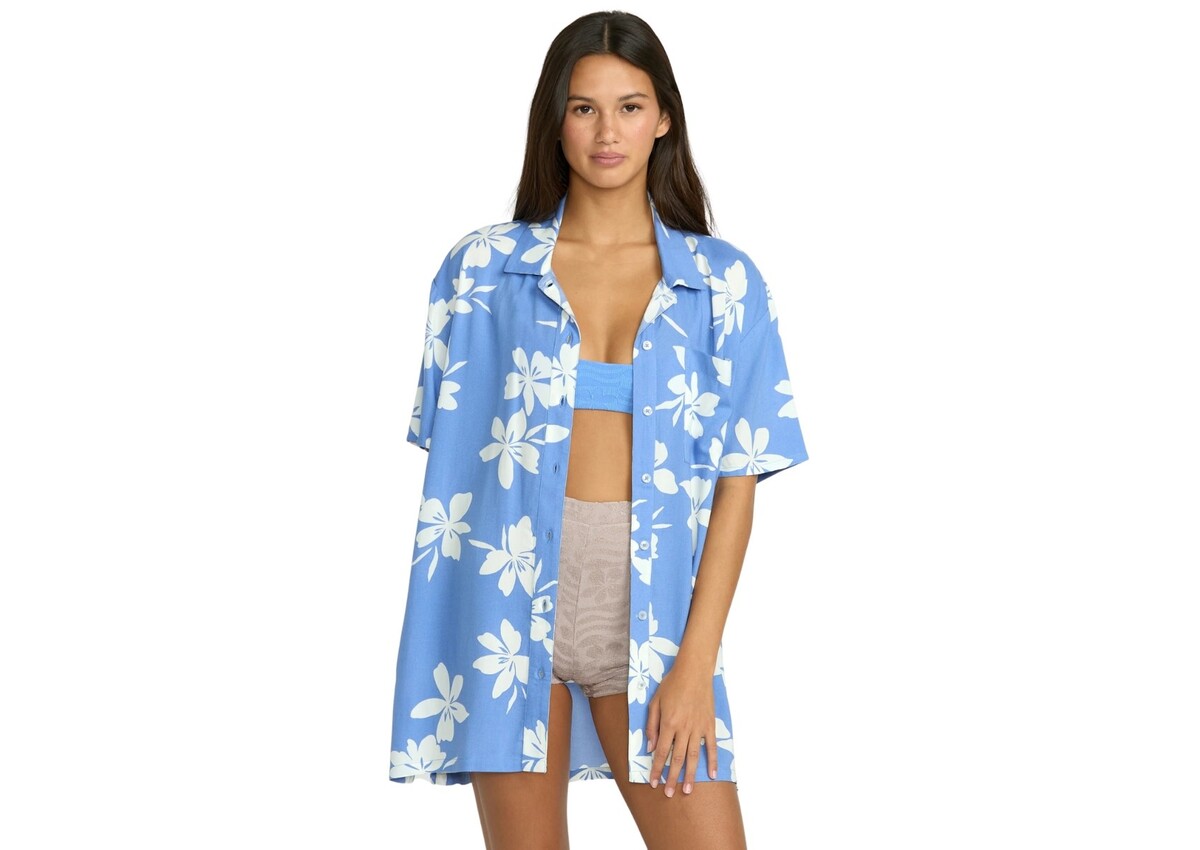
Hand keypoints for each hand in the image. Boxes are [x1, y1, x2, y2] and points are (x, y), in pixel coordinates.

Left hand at [645, 655, 717, 795]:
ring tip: (687, 790)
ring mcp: (698, 727)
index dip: (657, 769)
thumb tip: (651, 747)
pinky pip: (712, 746)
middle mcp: (684, 728)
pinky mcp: (709, 725)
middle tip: (669, 794)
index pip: (661, 752)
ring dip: (690, 774)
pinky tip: (711, 774)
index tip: (653, 782)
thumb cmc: (672, 685)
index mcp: (669, 723)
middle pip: (677, 758)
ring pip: (693, 756)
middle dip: (672, 778)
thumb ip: (652, 725)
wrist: (693, 671)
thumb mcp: (655, 702)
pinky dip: (712, 761)